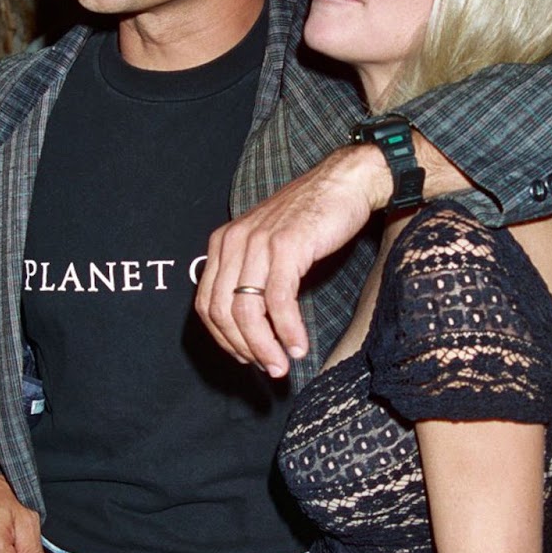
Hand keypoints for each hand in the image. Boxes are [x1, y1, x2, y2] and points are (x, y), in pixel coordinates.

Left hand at [196, 143, 390, 377]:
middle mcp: (234, 241)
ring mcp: (258, 243)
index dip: (224, 339)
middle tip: (268, 369)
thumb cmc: (312, 218)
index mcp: (224, 242)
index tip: (246, 357)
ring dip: (264, 347)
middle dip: (243, 348)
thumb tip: (253, 327)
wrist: (344, 183)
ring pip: (246, 311)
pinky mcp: (286, 246)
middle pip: (222, 312)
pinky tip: (298, 346)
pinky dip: (287, 330)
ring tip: (282, 365)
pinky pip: (278, 300)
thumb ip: (254, 276)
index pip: (207, 303)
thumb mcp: (269, 245)